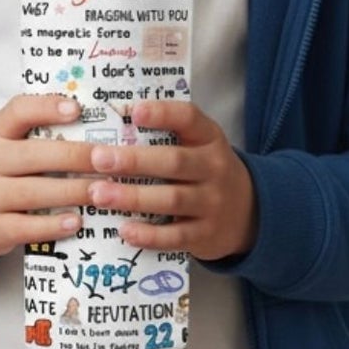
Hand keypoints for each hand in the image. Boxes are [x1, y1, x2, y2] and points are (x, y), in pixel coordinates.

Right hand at [0, 94, 95, 257]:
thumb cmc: (0, 169)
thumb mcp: (8, 141)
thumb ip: (39, 129)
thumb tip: (93, 120)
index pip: (18, 112)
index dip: (47, 108)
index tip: (77, 109)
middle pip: (34, 155)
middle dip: (76, 157)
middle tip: (109, 160)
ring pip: (34, 193)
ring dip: (73, 191)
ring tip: (103, 191)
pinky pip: (27, 227)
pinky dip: (54, 226)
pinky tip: (77, 221)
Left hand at [86, 101, 258, 260]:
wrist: (250, 212)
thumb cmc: (205, 171)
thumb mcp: (199, 145)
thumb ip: (167, 134)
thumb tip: (111, 124)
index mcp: (209, 138)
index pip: (189, 118)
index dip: (162, 114)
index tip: (133, 112)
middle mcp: (214, 168)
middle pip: (174, 161)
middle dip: (134, 160)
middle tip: (99, 158)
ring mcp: (212, 203)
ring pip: (172, 199)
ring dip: (133, 197)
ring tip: (99, 194)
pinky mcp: (206, 235)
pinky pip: (176, 236)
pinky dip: (149, 235)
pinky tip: (124, 230)